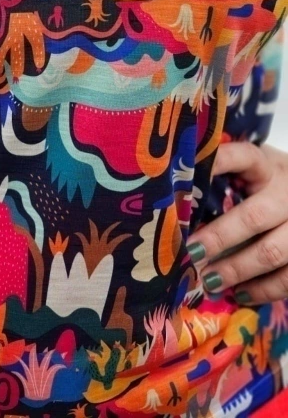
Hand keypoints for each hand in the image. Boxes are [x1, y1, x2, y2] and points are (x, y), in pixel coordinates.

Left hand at [187, 141, 287, 305]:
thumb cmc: (266, 184)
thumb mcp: (250, 171)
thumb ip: (222, 177)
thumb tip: (173, 196)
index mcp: (266, 165)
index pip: (242, 156)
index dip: (217, 163)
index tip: (186, 174)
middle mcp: (286, 191)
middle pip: (254, 216)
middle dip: (220, 237)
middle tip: (191, 252)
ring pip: (272, 251)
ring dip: (238, 269)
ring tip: (209, 280)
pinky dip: (264, 290)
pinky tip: (240, 293)